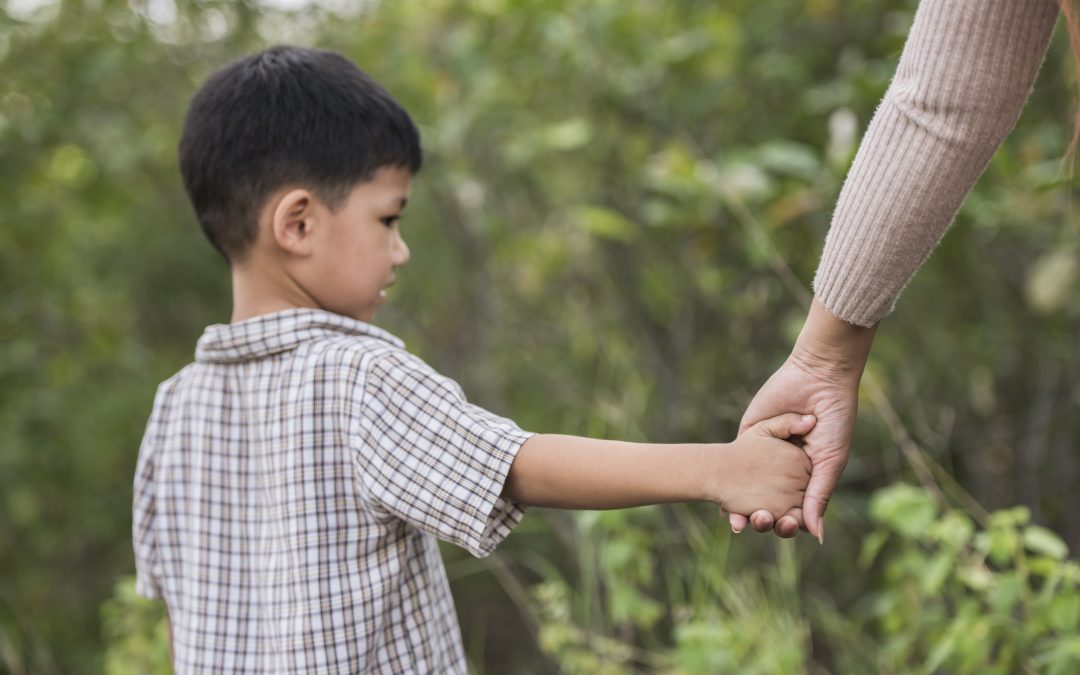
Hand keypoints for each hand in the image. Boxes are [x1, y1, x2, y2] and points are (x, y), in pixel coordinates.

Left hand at [730, 299, 875, 540]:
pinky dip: (726, 479)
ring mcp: (764, 452)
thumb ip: (818, 497)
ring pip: (747, 487)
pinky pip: (735, 460)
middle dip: (762, 517)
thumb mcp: (829, 461)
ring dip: (740, 505)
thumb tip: (815, 536)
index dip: (786, 522)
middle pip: (768, 501)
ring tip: (737, 520)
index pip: (792, 507)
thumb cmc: (834, 420)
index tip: (782, 530)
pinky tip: (721, 496)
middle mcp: (784, 468)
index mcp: (806, 476)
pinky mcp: (748, 434)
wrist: (819, 378)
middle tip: (759, 524)